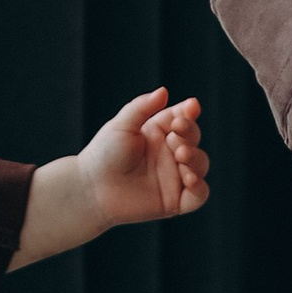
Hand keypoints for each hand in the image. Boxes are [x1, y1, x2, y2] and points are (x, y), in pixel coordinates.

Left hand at [77, 86, 209, 230]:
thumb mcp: (122, 125)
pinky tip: (190, 178)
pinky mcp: (174, 201)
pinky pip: (198, 196)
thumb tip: (164, 90)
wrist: (91, 189)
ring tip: (181, 155)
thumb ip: (142, 107)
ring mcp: (173, 177)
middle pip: (194, 139)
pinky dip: (200, 187)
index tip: (191, 107)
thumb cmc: (104, 154)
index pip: (183, 119)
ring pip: (200, 165)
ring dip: (196, 158)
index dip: (190, 113)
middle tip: (176, 133)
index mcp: (159, 133)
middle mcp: (169, 154)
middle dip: (190, 133)